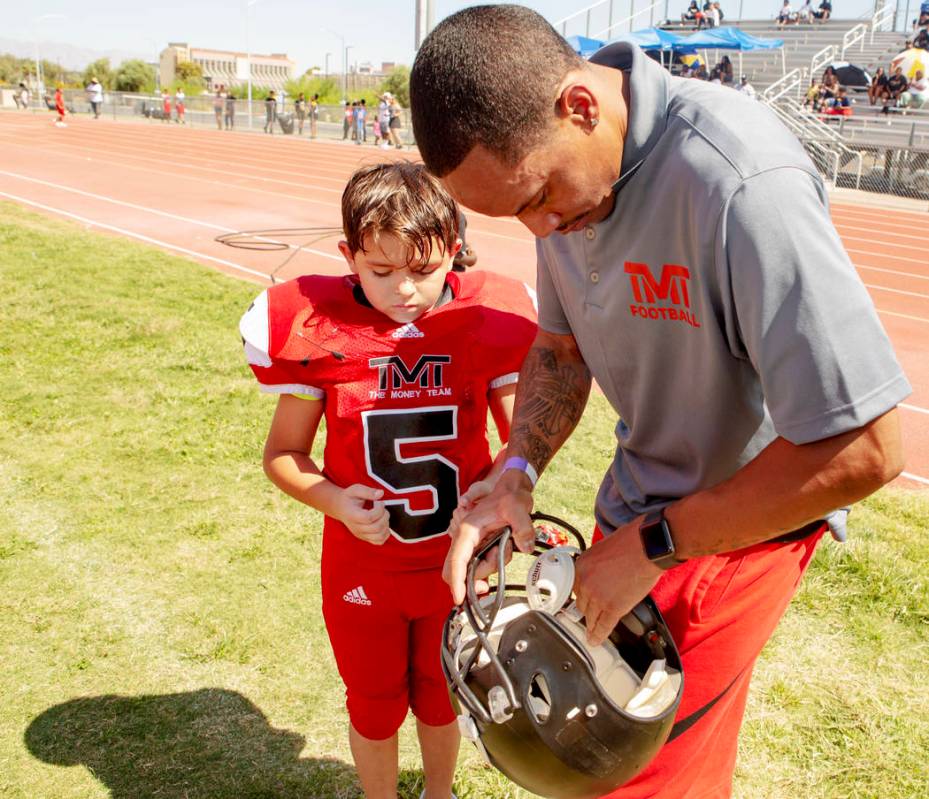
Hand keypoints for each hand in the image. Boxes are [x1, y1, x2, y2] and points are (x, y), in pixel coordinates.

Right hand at [334, 484, 389, 544]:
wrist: (340, 508)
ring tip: (382, 515)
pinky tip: (382, 523)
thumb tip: (381, 494)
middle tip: (381, 507)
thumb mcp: (355, 489)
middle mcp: (356, 528)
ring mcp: (361, 534)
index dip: (378, 509)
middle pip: (376, 528)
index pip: (368, 518)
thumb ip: (368, 491)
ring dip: (386, 524)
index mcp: (352, 515)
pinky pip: (379, 541)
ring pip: (379, 536)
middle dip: (384, 516)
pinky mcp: (365, 537)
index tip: (378, 502)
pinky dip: (385, 533)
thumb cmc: (348, 498)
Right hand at [443, 470, 534, 603]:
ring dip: (492, 565)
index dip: (456, 581)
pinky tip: (503, 549)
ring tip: (506, 543)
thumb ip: (522, 527)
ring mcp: (470, 545)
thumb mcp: (518, 508)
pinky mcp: (478, 548)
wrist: (511, 491)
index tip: (459, 598)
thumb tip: (525, 546)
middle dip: (476, 578)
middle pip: (459, 571)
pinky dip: (492, 564)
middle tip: (494, 569)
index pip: (456, 561)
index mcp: (468, 530)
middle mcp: (465, 539)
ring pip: (473, 570)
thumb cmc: (510, 496)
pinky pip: (480, 565)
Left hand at [573, 518, 662, 646]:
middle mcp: (585, 582)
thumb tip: (599, 571)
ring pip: (590, 616)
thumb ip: (596, 563)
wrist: (646, 547)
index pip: (577, 587)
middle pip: (582, 603)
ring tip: (592, 631)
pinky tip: (595, 640)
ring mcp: (598, 597)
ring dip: (591, 623)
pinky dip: (598, 635)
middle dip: (587, 608)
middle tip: (591, 614)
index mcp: (581, 565)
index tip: (585, 600)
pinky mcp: (613, 608)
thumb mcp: (603, 548)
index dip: (583, 594)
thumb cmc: (630, 542)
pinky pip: (603, 626)